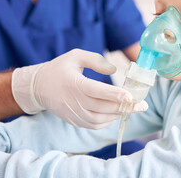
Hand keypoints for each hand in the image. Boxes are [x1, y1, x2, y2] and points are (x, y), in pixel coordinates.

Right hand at [12, 49, 147, 128]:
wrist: (38, 87)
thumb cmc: (60, 68)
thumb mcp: (75, 56)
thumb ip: (95, 60)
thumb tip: (114, 69)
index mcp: (75, 83)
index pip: (96, 91)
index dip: (114, 94)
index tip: (130, 96)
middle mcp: (74, 101)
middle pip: (102, 107)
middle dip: (125, 107)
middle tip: (143, 105)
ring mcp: (74, 113)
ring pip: (100, 119)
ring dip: (118, 115)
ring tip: (133, 108)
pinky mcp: (74, 120)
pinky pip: (94, 125)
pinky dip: (108, 122)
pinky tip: (117, 114)